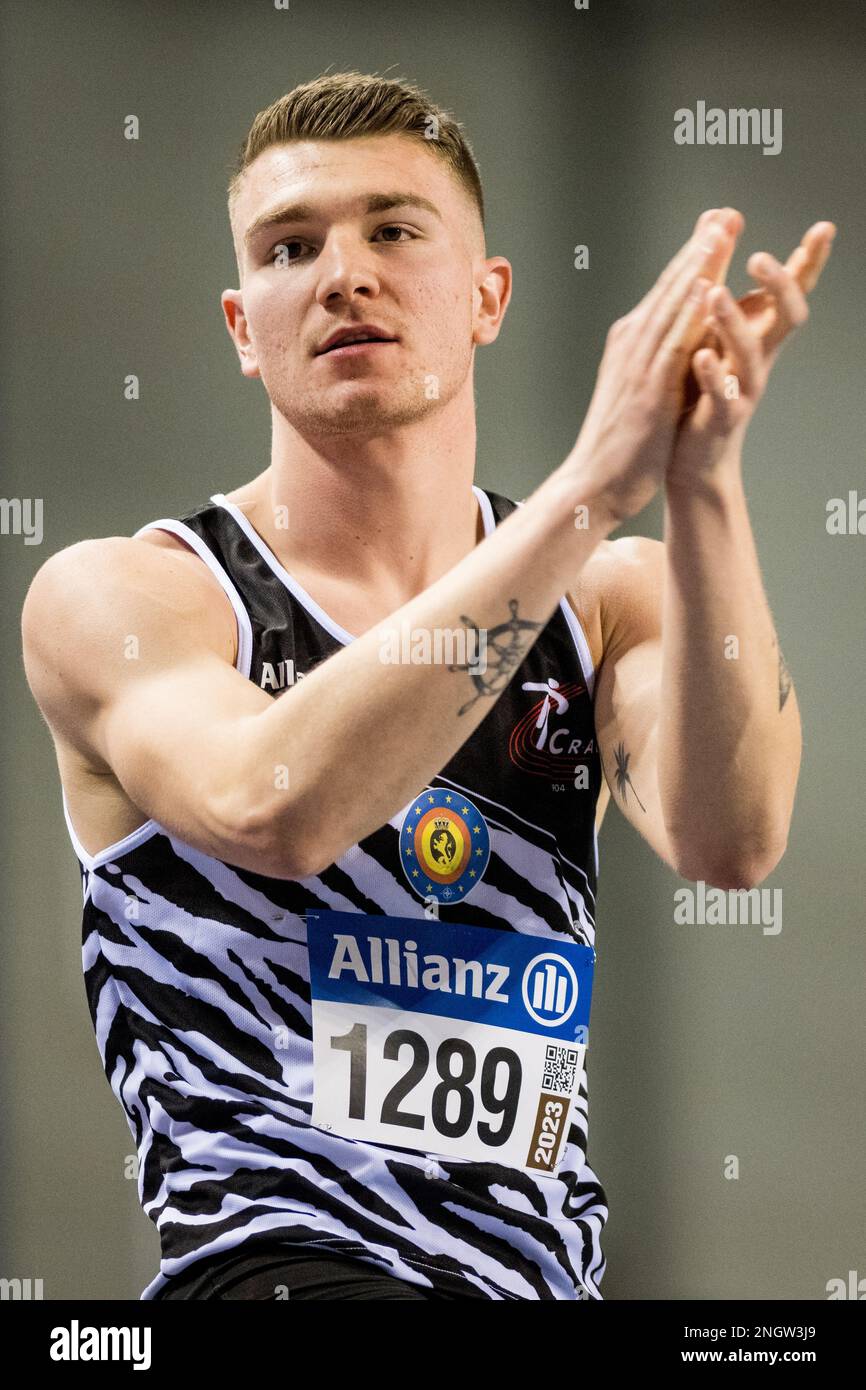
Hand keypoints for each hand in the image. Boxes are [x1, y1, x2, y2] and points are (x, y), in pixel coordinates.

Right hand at [567, 209, 737, 526]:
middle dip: (701, 247)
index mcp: (630, 344)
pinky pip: (673, 343)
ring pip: (673, 305)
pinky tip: (706, 288)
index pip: (667, 291)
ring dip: (698, 266)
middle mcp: (630, 344)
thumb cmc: (619, 446)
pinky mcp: (648, 389)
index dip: (694, 255)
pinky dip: (690, 312)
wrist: (593, 484)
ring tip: (722, 232)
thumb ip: (659, 360)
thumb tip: (683, 340)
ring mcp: (638, 365)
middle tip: (727, 213)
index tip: (717, 225)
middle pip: (671, 286)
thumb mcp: (640, 391)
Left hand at [667, 219, 836, 485]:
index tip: (825, 227)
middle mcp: (759, 359)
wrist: (693, 459)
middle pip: (786, 317)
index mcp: (757, 336)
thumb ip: (720, 289)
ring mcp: (743, 390)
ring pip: (750, 354)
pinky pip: (724, 396)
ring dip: (733, 322)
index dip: (809, 262)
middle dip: (779, 285)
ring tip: (715, 294)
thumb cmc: (700, 390)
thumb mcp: (711, 333)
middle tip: (758, 256)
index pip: (789, 292)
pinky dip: (714, 375)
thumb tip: (716, 226)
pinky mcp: (722, 419)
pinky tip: (703, 355)